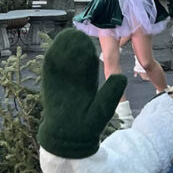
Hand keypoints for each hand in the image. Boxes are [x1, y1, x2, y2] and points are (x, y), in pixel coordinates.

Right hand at [37, 29, 126, 158]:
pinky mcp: (50, 85)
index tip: (95, 41)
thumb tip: (121, 77)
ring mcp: (62, 82)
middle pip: (76, 58)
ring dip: (64, 49)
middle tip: (81, 32)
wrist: (69, 140)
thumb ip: (110, 94)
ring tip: (68, 36)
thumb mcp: (103, 109)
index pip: (90, 63)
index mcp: (89, 82)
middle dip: (77, 45)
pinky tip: (54, 49)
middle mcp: (75, 79)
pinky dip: (52, 60)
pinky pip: (50, 71)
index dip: (91, 52)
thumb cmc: (88, 127)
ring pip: (62, 61)